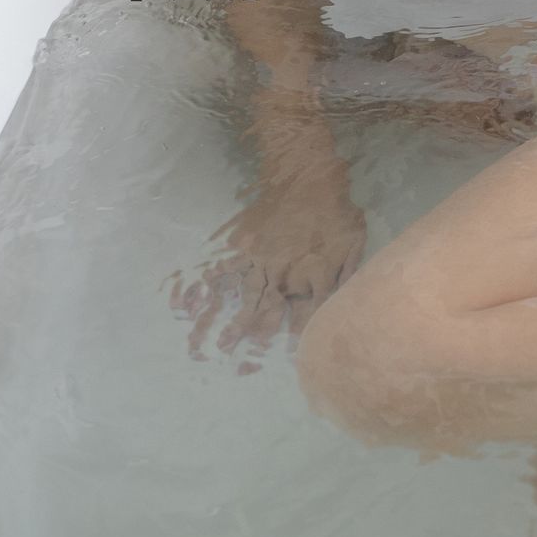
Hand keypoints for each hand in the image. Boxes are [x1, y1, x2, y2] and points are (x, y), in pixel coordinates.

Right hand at [166, 164, 365, 372]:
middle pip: (266, 315)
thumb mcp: (352, 245)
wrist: (305, 168)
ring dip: (226, 323)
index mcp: (312, 277)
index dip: (294, 344)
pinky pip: (223, 268)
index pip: (303, 320)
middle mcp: (282, 274)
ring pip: (242, 298)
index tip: (283, 368)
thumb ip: (344, 279)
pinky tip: (184, 303)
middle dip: (252, 342)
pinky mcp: (243, 243)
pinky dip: (204, 286)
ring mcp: (259, 259)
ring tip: (207, 347)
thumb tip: (340, 311)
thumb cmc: (335, 209)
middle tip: (235, 368)